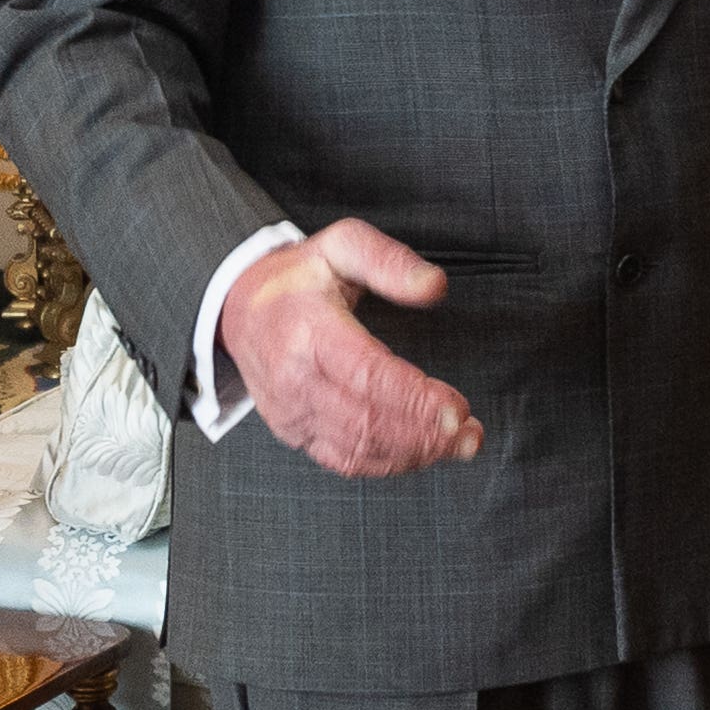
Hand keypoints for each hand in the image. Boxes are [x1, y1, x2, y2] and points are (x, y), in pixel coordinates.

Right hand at [217, 219, 481, 478]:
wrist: (239, 310)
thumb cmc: (298, 278)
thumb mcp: (341, 246)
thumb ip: (389, 261)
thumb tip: (435, 286)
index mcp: (307, 331)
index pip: (367, 376)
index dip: (415, 399)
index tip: (459, 410)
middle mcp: (295, 379)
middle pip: (366, 420)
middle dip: (426, 434)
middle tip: (470, 434)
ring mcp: (291, 411)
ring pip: (357, 448)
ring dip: (414, 453)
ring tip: (457, 445)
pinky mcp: (294, 431)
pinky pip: (342, 459)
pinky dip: (387, 463)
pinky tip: (421, 453)